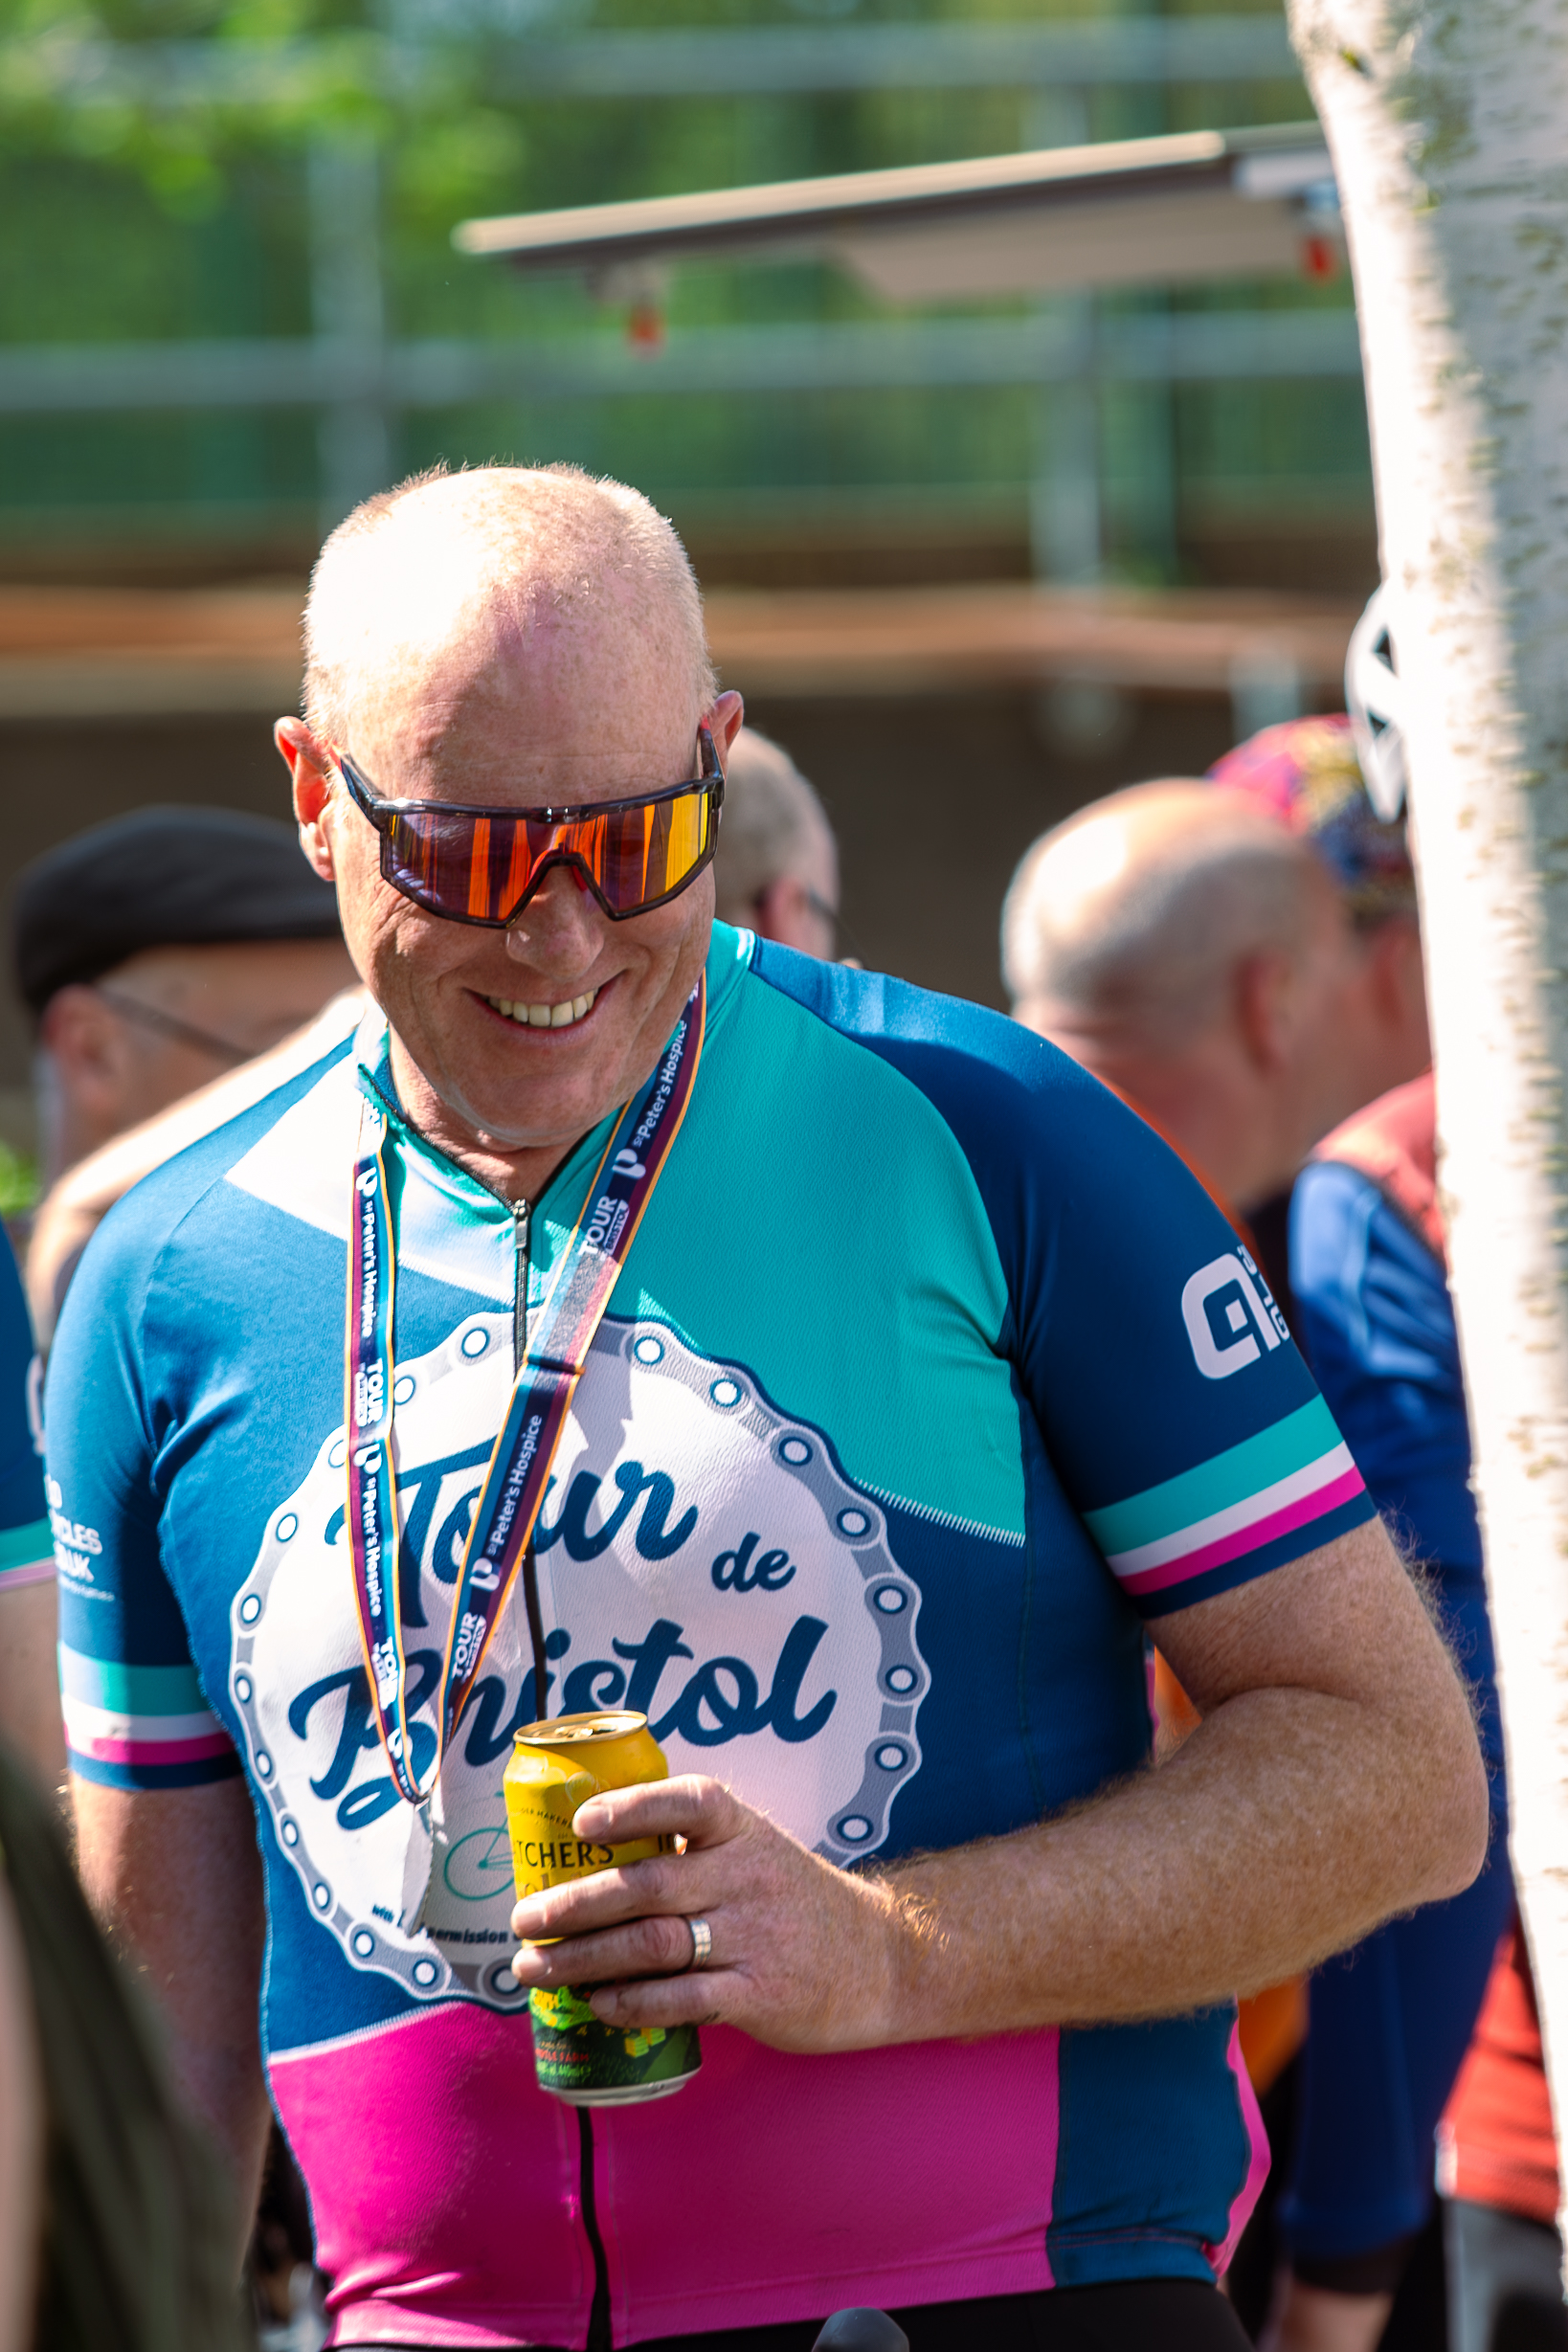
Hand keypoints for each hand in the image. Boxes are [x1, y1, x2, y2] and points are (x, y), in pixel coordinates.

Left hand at [509, 1775, 909, 2051]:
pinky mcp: (759, 1996)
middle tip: (524, 1919)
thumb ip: (688, 1846)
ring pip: (652, 1945)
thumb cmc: (790, 1899)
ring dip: (583, 1959)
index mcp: (741, 1830)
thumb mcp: (753, 1848)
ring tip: (537, 1968)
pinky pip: (682, 2000)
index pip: (687, 1802)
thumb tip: (585, 1853)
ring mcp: (754, 1937)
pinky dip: (630, 2003)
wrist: (878, 1958)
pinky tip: (595, 2004)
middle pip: (647, 1887)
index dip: (632, 1809)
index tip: (581, 1823)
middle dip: (574, 1904)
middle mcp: (746, 1876)